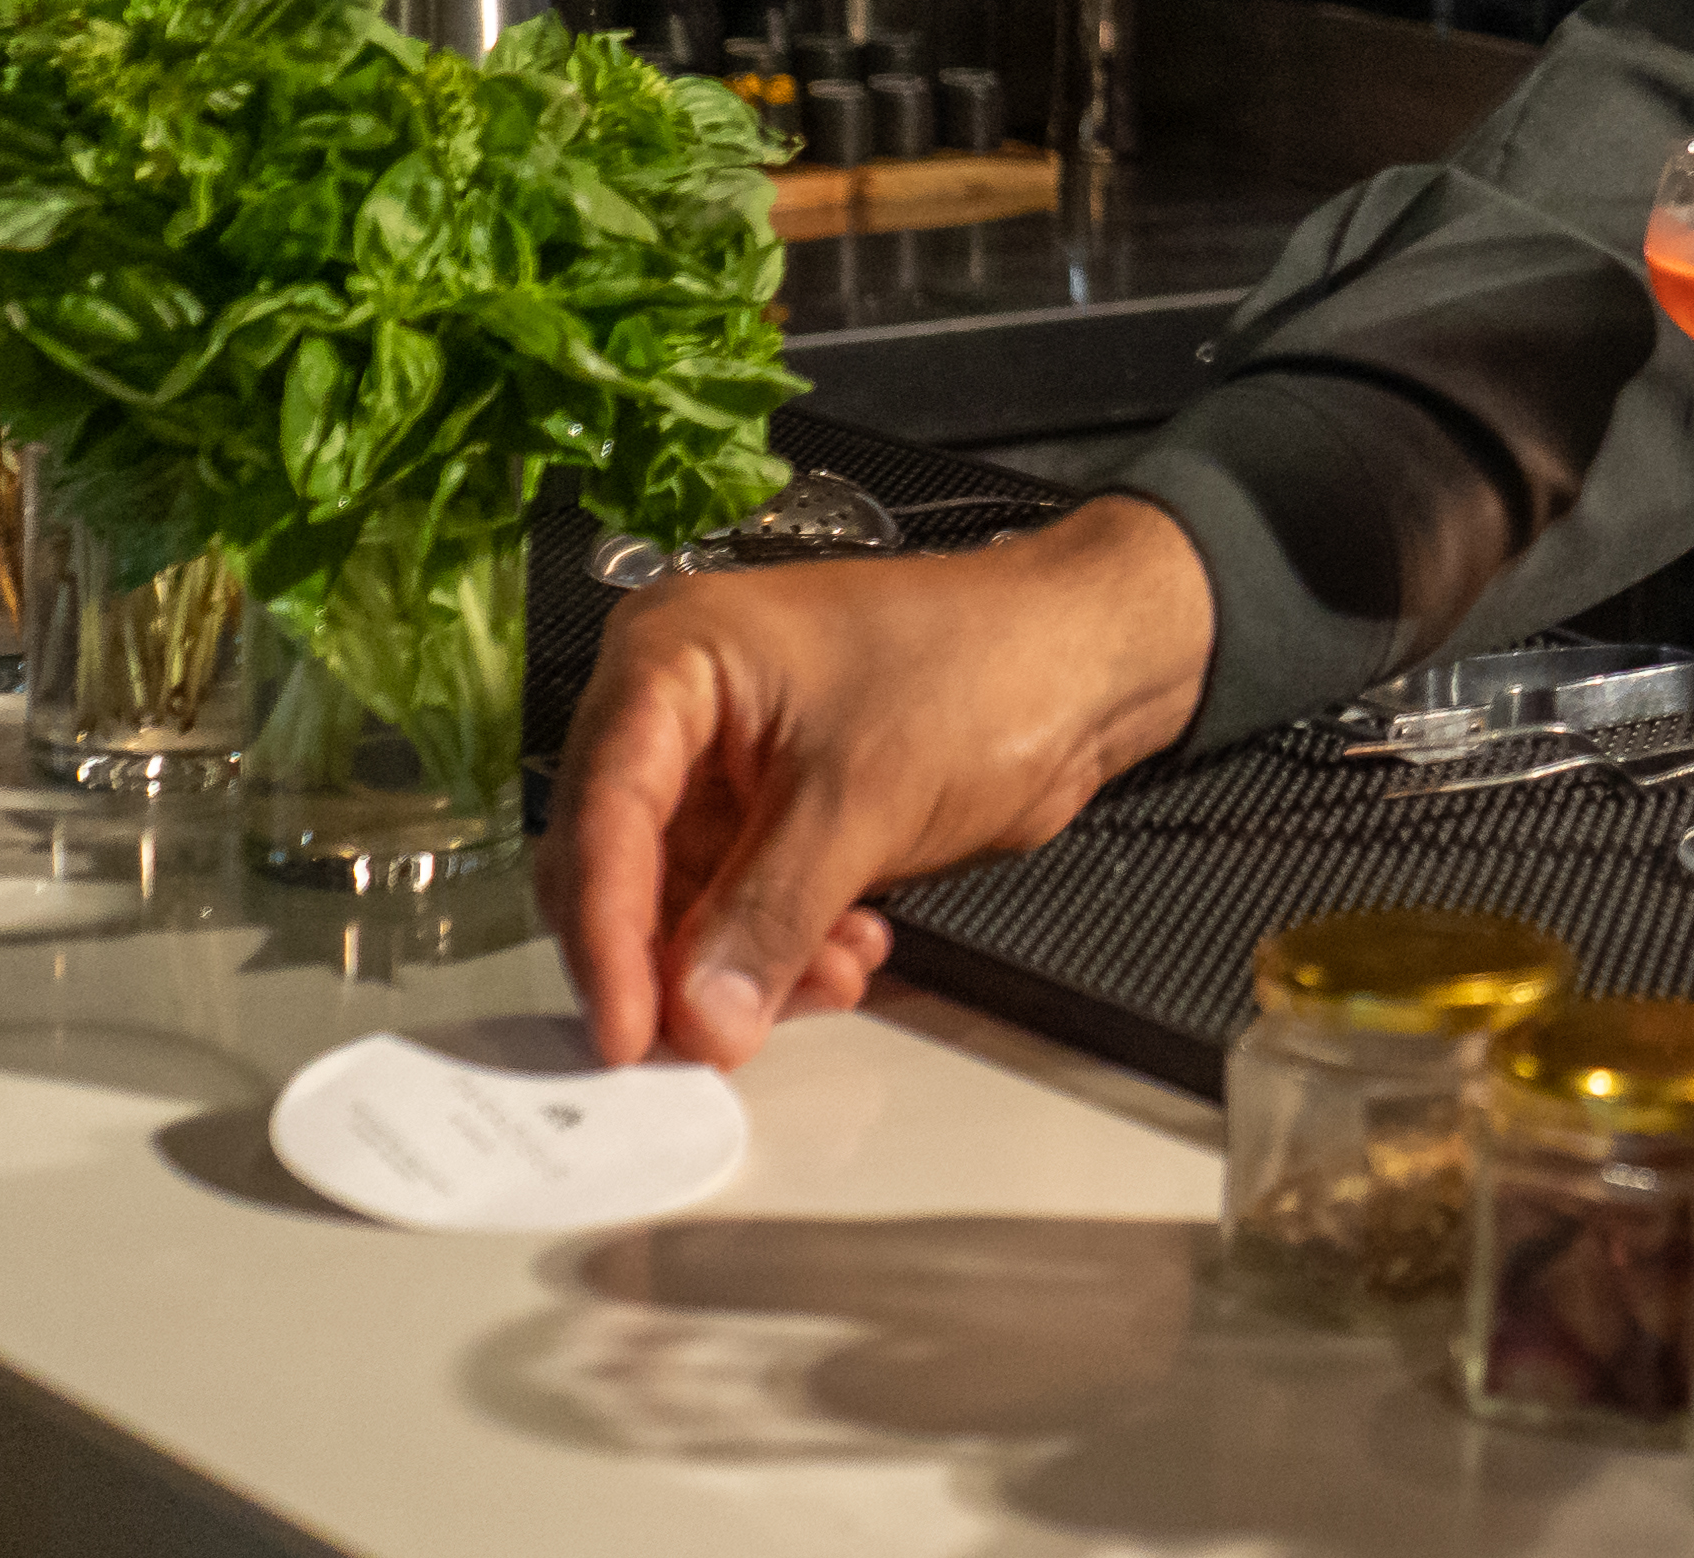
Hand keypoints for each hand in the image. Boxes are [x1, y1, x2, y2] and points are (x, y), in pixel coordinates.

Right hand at [540, 494, 1214, 1068]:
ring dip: (743, 960)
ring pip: (685, 899)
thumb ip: (768, 917)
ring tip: (827, 978)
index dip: (605, 934)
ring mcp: (729, 760)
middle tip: (715, 1035)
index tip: (627, 1030)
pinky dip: (786, 944)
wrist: (1095, 659)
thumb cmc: (992, 662)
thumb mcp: (866, 797)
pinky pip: (744, 900)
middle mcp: (680, 706)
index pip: (599, 813)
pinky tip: (850, 955)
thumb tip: (700, 1017)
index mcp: (672, 659)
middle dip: (676, 956)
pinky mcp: (778, 806)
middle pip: (621, 865)